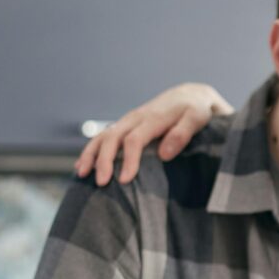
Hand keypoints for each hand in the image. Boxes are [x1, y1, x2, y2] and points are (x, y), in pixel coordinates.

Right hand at [75, 83, 232, 186]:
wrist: (189, 96)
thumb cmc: (196, 110)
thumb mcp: (196, 118)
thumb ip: (182, 134)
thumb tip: (164, 154)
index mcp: (153, 118)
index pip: (135, 140)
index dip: (128, 160)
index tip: (124, 180)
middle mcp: (136, 118)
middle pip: (112, 138)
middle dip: (103, 160)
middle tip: (101, 182)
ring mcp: (128, 121)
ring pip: (103, 136)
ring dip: (91, 155)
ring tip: (82, 174)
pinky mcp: (126, 126)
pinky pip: (104, 137)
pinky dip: (91, 151)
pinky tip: (82, 166)